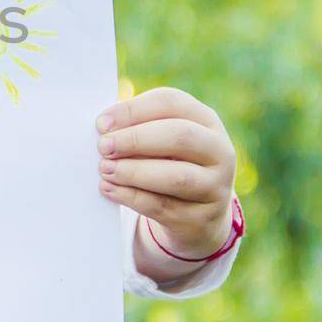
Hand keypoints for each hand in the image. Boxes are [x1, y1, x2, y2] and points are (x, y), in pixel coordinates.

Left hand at [95, 86, 236, 259]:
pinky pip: (164, 206)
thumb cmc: (170, 165)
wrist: (199, 216)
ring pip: (176, 176)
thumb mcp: (163, 141)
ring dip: (134, 171)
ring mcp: (216, 187)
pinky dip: (131, 196)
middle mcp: (219, 151)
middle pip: (179, 136)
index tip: (102, 123)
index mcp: (206, 120)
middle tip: (103, 146)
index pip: (171, 103)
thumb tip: (104, 129)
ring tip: (105, 169)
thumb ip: (139, 129)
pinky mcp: (203, 218)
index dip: (133, 110)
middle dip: (135, 140)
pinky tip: (109, 189)